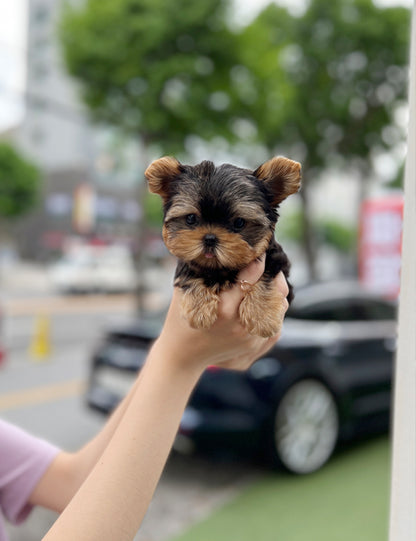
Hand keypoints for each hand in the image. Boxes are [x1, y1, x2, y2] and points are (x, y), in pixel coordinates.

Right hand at [154, 257, 289, 373]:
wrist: (182, 354)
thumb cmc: (181, 318)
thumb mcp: (186, 290)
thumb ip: (203, 269)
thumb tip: (219, 247)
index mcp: (224, 307)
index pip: (253, 275)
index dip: (259, 259)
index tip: (260, 250)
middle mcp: (241, 323)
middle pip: (274, 291)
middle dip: (273, 275)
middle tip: (269, 266)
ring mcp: (251, 337)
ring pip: (281, 307)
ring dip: (276, 292)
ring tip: (268, 283)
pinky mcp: (256, 346)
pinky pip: (278, 323)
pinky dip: (275, 310)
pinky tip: (265, 302)